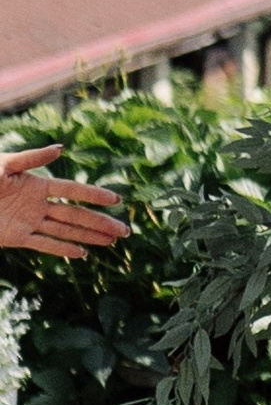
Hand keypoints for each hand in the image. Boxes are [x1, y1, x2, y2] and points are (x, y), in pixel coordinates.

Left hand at [0, 147, 125, 254]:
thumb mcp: (4, 165)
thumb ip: (32, 158)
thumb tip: (60, 149)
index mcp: (37, 184)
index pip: (72, 190)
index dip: (94, 195)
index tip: (116, 200)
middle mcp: (37, 204)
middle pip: (76, 214)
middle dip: (101, 222)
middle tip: (125, 231)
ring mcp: (29, 222)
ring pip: (65, 230)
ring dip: (89, 237)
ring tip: (111, 242)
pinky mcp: (16, 237)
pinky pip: (44, 245)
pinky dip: (62, 249)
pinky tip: (82, 254)